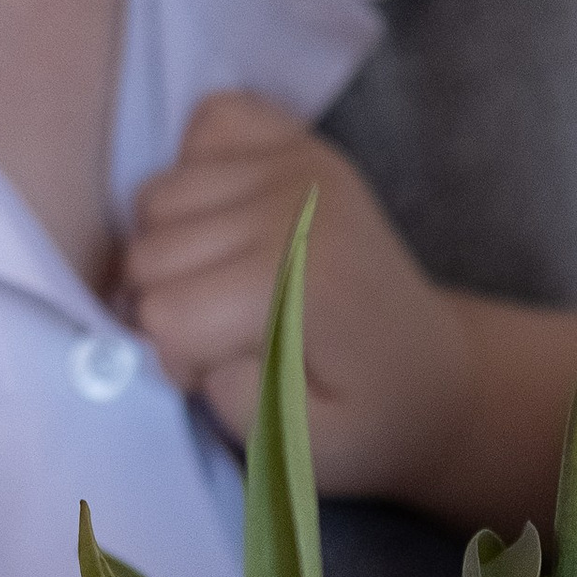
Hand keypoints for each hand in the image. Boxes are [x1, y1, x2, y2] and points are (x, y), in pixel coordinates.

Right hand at [124, 92, 467, 498]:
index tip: (218, 377)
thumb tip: (201, 349)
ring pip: (156, 198)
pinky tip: (228, 223)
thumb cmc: (363, 420)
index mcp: (303, 281)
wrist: (429, 373)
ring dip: (169, 249)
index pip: (163, 314)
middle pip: (147, 253)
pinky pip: (205, 123)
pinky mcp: (299, 139)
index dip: (174, 361)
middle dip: (163, 308)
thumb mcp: (306, 453)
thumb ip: (242, 408)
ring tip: (221, 286)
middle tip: (218, 339)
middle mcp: (297, 206)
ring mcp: (299, 161)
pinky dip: (197, 171)